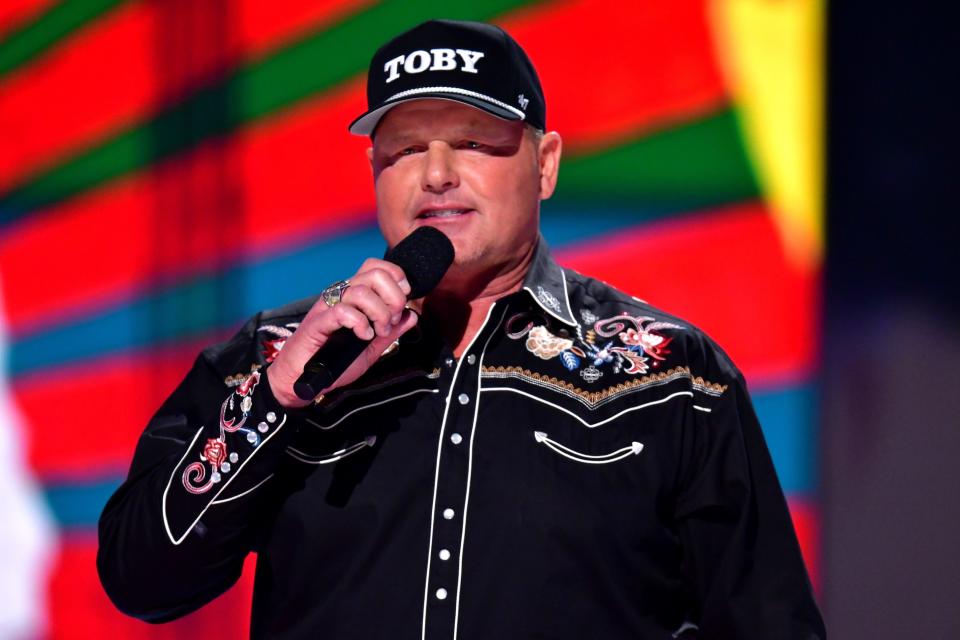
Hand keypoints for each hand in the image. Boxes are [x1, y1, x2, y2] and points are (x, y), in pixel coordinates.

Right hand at [266, 258, 418, 407]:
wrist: (302, 380)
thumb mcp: (372, 348)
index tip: (402, 304)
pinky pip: (343, 311)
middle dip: (393, 298)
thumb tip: (413, 315)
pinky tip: (363, 336)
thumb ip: (392, 332)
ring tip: (377, 332)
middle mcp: (341, 295)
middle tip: (390, 322)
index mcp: (354, 296)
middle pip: (375, 274)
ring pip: (361, 291)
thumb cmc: (334, 362)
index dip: (397, 279)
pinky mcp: (318, 322)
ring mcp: (328, 306)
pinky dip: (360, 323)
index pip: (378, 268)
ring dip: (378, 313)